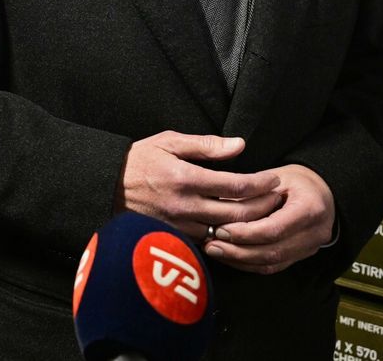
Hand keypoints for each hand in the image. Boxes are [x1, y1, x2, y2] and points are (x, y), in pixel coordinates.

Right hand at [119, 132, 282, 240]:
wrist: (106, 186)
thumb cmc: (138, 160)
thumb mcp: (168, 142)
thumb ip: (205, 145)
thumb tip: (239, 145)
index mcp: (185, 177)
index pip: (235, 185)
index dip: (260, 184)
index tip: (274, 179)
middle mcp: (185, 205)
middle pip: (237, 214)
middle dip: (263, 207)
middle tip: (277, 199)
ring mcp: (180, 224)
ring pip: (226, 231)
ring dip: (248, 224)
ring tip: (264, 214)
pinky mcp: (174, 237)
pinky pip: (209, 240)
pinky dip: (226, 235)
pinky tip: (237, 227)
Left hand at [203, 164, 334, 273]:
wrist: (318, 191)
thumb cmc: (293, 181)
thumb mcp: (272, 178)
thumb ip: (250, 194)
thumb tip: (217, 207)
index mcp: (310, 207)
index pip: (273, 229)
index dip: (244, 233)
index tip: (219, 229)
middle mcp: (315, 232)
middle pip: (272, 251)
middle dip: (238, 250)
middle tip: (211, 244)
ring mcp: (310, 247)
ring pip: (272, 263)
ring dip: (240, 260)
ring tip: (215, 251)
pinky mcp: (301, 256)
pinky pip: (274, 266)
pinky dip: (249, 264)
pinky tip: (229, 257)